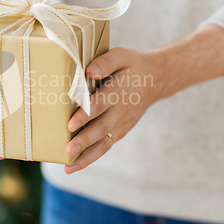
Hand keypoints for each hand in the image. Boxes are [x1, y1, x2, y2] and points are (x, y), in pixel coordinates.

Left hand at [64, 47, 165, 173]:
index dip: (85, 115)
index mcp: (117, 91)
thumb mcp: (122, 56)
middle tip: (68, 150)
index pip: (100, 105)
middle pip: (100, 129)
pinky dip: (91, 157)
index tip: (71, 124)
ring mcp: (121, 124)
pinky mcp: (120, 132)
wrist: (156, 80)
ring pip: (103, 144)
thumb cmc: (132, 66)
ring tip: (68, 168)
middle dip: (84, 141)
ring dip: (86, 157)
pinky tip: (75, 165)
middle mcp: (120, 111)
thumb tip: (89, 71)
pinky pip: (105, 147)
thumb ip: (106, 62)